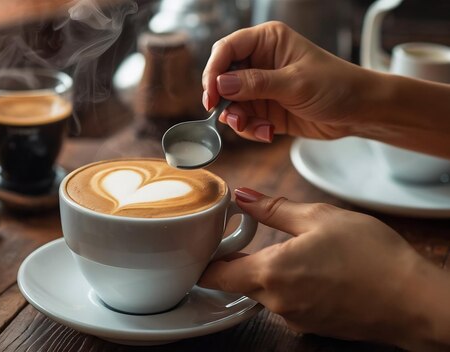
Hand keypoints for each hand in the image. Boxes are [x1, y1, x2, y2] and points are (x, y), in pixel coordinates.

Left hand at [198, 188, 449, 349]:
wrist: (414, 301)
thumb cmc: (373, 256)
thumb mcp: (320, 217)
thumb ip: (274, 208)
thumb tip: (243, 197)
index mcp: (271, 273)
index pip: (214, 275)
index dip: (207, 259)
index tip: (208, 243)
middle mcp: (276, 302)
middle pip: (236, 284)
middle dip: (236, 262)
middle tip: (247, 238)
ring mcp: (294, 318)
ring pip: (262, 293)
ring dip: (266, 273)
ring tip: (292, 250)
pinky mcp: (312, 325)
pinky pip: (286, 303)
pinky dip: (289, 286)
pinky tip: (314, 270)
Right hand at [202, 21, 376, 142]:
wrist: (360, 111)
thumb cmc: (337, 85)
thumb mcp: (295, 83)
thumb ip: (256, 84)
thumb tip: (222, 84)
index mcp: (267, 41)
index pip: (226, 49)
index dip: (214, 71)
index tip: (212, 95)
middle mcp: (260, 61)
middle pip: (222, 78)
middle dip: (224, 101)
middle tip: (231, 117)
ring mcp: (261, 87)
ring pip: (230, 103)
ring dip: (238, 120)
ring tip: (257, 128)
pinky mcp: (264, 108)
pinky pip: (243, 120)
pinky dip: (250, 130)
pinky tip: (267, 133)